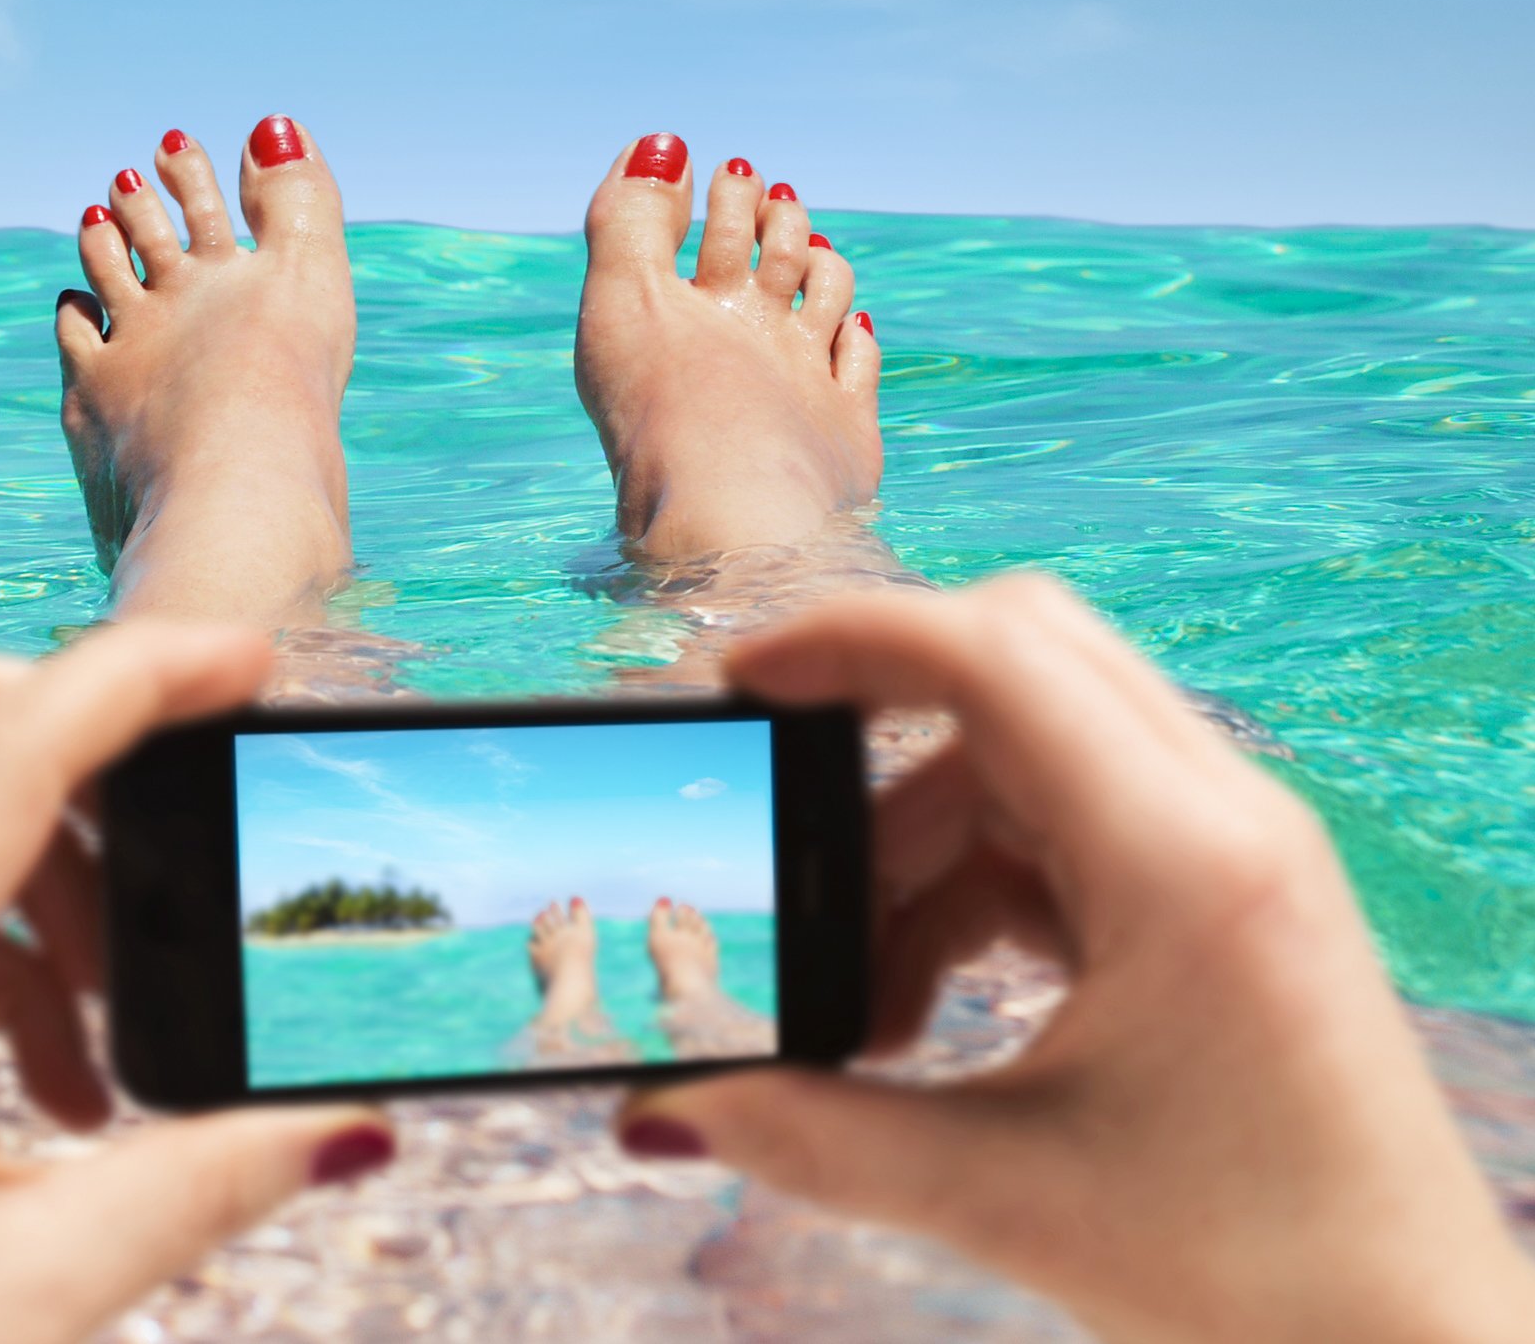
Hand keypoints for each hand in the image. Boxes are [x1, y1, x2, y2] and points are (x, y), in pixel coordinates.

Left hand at [0, 623, 392, 1343]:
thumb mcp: (30, 1297)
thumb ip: (206, 1184)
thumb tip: (348, 1126)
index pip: (1, 744)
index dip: (138, 678)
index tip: (242, 658)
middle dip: (56, 726)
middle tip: (168, 824)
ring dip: (11, 854)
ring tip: (98, 1031)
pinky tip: (23, 1071)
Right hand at [622, 576, 1532, 1342]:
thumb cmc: (1260, 1284)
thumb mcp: (1004, 1198)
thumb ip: (812, 1139)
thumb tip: (657, 1110)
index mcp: (1184, 862)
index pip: (995, 654)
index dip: (848, 639)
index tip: (737, 683)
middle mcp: (1224, 821)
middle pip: (1014, 663)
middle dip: (872, 733)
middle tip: (777, 811)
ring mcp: (1234, 852)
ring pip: (1025, 755)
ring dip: (915, 849)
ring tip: (858, 1011)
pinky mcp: (1226, 897)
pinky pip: (1065, 825)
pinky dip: (973, 889)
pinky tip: (923, 1012)